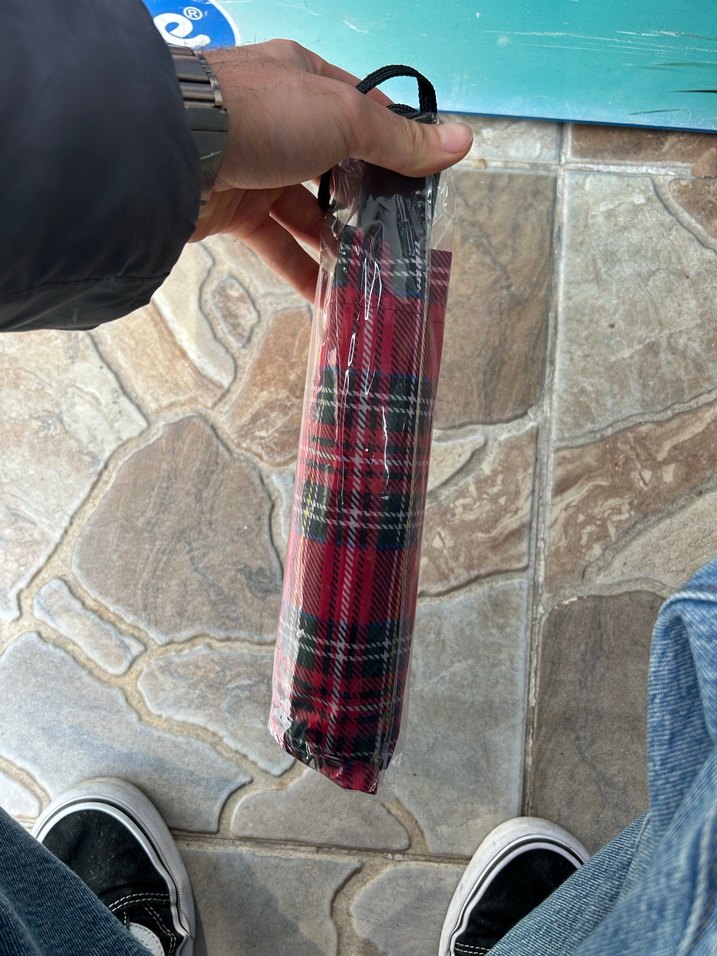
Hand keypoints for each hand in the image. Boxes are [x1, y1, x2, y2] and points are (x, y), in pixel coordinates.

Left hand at [190, 40, 472, 299]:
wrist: (173, 149)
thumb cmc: (263, 115)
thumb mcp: (345, 120)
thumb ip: (399, 142)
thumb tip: (462, 141)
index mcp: (306, 81)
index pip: (362, 111)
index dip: (394, 145)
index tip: (421, 182)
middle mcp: (281, 120)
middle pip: (336, 165)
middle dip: (367, 202)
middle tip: (401, 237)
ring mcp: (256, 166)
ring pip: (306, 211)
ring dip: (337, 242)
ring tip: (372, 273)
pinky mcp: (234, 208)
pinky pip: (276, 243)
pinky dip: (301, 269)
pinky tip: (327, 297)